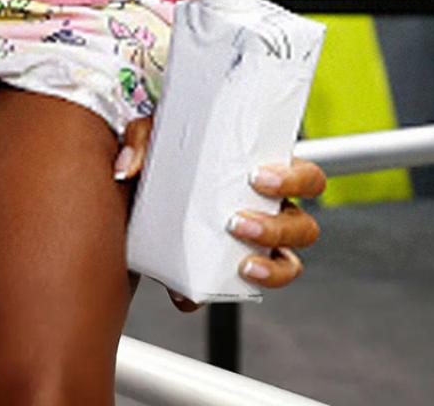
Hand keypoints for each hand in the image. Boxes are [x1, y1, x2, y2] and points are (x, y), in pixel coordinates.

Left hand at [112, 120, 325, 307]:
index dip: (295, 180)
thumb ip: (141, 141)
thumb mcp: (154, 137)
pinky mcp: (230, 269)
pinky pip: (237, 292)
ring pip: (289, 264)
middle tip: (238, 222)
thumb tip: (127, 167)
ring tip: (241, 262)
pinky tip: (188, 295)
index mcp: (265, 173)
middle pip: (304, 227)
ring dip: (270, 268)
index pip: (306, 177)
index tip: (259, 178)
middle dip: (278, 229)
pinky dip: (216, 296)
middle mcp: (271, 211)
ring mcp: (257, 244)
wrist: (141, 192)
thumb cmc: (168, 155)